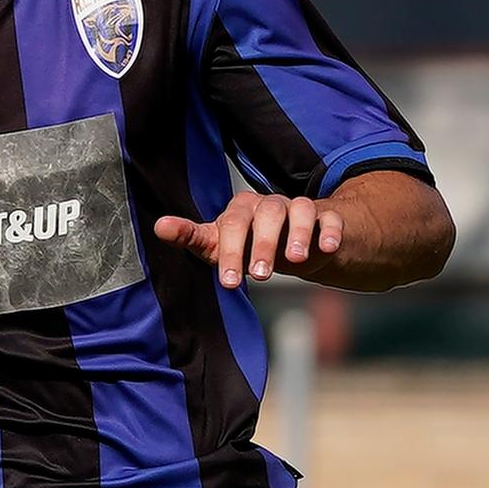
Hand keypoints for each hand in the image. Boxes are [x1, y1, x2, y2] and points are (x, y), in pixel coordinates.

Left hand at [151, 189, 341, 290]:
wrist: (292, 244)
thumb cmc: (247, 244)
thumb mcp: (219, 243)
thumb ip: (192, 237)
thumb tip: (159, 227)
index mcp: (242, 208)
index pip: (234, 224)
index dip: (230, 252)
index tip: (229, 283)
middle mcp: (271, 204)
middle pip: (267, 214)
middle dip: (263, 244)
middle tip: (260, 277)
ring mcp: (300, 208)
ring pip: (301, 210)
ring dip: (298, 234)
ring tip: (295, 262)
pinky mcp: (326, 217)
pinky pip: (330, 219)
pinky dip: (330, 232)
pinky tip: (327, 250)